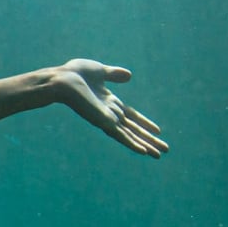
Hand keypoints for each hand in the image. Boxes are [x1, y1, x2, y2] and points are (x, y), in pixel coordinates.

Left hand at [51, 59, 167, 157]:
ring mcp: (106, 119)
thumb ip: (114, 74)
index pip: (131, 116)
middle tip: (164, 150)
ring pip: (130, 136)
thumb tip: (129, 75)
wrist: (62, 79)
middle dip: (149, 139)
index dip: (144, 123)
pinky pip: (121, 135)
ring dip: (145, 145)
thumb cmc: (75, 74)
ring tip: (159, 155)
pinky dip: (132, 144)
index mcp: (109, 102)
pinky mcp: (103, 122)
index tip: (158, 130)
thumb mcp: (100, 71)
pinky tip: (144, 152)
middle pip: (134, 129)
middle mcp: (109, 113)